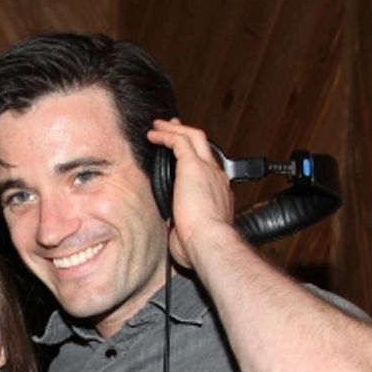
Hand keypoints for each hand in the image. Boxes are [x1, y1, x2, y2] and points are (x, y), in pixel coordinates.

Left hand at [146, 119, 234, 267]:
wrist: (208, 242)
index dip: (195, 160)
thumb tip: (173, 227)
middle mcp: (216, 178)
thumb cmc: (200, 246)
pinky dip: (165, 134)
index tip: (181, 159)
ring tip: (159, 126)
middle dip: (188, 135)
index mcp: (218, 194)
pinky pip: (179, 141)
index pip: (207, 170)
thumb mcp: (190, 233)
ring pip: (193, 137)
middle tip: (174, 128)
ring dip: (174, 129)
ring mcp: (207, 170)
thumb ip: (182, 225)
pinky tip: (153, 134)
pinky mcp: (194, 166)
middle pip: (204, 146)